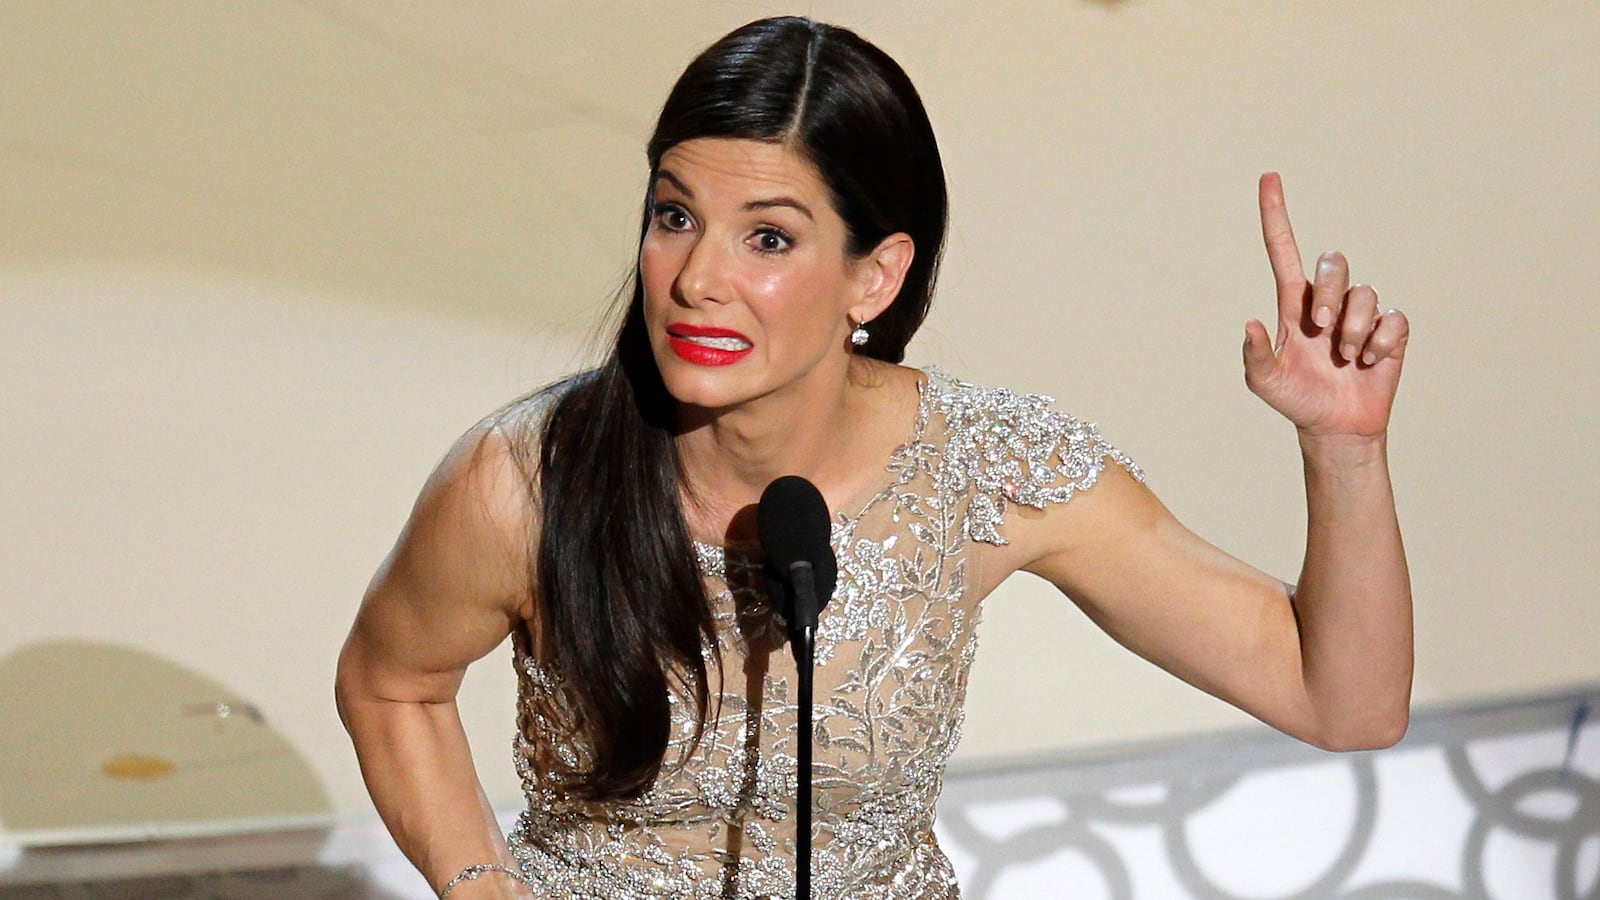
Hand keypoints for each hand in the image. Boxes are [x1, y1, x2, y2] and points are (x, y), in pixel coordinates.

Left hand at [1243, 173, 1408, 438]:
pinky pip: (1392, 319)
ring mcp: (1360, 314)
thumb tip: (1251, 323)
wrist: (1335, 428)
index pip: (1283, 250)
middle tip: (1321, 328)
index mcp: (1294, 304)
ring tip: (1346, 358)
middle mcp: (1327, 301)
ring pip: (1365, 293)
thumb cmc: (1297, 400)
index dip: (1275, 215)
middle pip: (1333, 263)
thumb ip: (1256, 355)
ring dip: (1353, 330)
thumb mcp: (1266, 382)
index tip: (1268, 177)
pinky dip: (1380, 343)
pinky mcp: (1389, 331)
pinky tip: (1369, 362)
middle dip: (1329, 292)